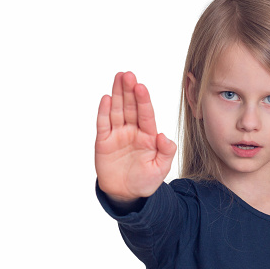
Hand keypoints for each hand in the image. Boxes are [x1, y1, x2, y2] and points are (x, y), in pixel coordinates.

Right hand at [95, 72, 176, 201]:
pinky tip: (106, 98)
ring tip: (118, 77)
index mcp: (148, 135)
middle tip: (128, 74)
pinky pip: (103, 124)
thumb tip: (164, 136)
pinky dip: (104, 111)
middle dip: (129, 90)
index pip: (146, 114)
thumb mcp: (160, 168)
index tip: (141, 86)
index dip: (143, 100)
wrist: (127, 194)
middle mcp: (133, 131)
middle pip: (131, 107)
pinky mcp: (104, 141)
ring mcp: (118, 134)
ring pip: (117, 110)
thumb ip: (166, 152)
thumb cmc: (146, 180)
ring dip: (117, 94)